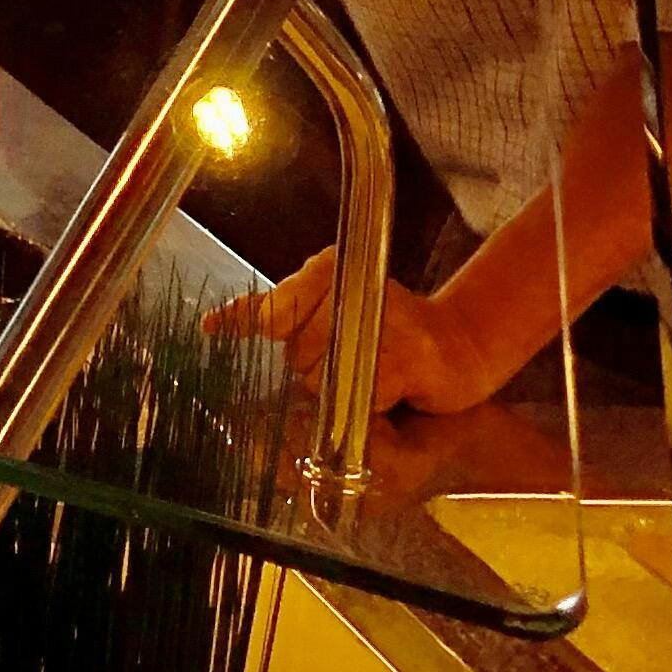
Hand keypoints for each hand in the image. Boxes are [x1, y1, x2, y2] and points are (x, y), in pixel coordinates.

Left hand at [206, 248, 512, 416]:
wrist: (461, 344)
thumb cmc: (390, 328)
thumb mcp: (332, 308)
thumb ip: (281, 313)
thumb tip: (215, 322)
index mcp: (330, 271)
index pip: (275, 301)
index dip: (242, 318)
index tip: (211, 326)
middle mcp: (352, 290)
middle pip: (296, 353)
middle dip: (314, 366)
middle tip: (352, 355)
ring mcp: (380, 326)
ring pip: (323, 378)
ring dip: (342, 387)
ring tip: (375, 366)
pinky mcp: (404, 361)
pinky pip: (360, 397)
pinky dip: (372, 400)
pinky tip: (393, 383)